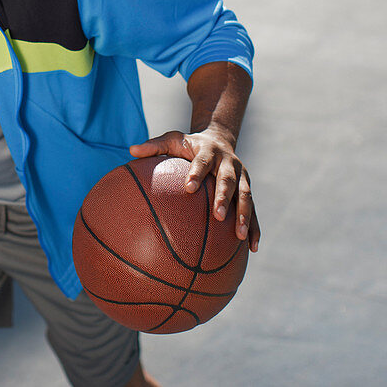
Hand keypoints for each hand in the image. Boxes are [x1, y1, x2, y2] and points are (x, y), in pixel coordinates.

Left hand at [130, 129, 259, 251]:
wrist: (219, 139)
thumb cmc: (189, 145)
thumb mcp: (172, 140)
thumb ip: (154, 146)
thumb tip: (131, 150)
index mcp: (209, 151)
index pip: (203, 161)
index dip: (197, 173)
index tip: (188, 187)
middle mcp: (230, 163)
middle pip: (229, 181)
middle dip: (225, 198)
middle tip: (218, 216)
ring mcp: (242, 177)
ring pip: (246, 197)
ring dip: (245, 216)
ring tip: (240, 237)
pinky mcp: (248, 190)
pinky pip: (253, 210)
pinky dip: (255, 228)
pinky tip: (252, 248)